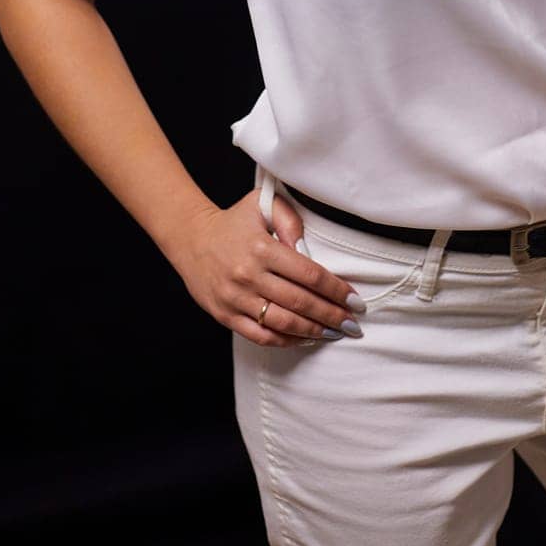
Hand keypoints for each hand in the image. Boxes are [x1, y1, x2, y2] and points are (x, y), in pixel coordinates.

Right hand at [165, 188, 365, 348]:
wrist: (191, 238)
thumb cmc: (234, 222)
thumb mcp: (261, 205)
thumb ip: (289, 219)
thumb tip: (308, 248)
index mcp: (262, 249)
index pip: (309, 274)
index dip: (336, 290)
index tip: (354, 300)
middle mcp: (249, 276)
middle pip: (300, 302)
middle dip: (331, 315)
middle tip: (352, 323)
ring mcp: (236, 299)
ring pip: (282, 323)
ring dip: (313, 330)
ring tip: (333, 332)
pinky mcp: (225, 315)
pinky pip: (260, 335)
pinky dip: (285, 340)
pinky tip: (303, 337)